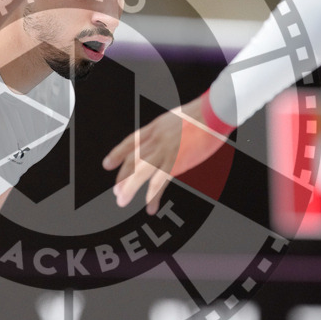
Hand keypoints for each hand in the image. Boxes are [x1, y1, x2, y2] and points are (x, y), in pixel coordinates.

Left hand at [103, 96, 228, 214]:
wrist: (213, 113)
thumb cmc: (203, 115)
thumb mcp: (178, 118)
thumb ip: (169, 130)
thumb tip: (168, 139)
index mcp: (155, 127)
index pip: (131, 142)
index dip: (117, 153)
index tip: (107, 164)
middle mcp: (156, 139)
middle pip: (132, 160)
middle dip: (123, 177)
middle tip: (117, 192)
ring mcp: (165, 151)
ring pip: (140, 172)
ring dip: (129, 188)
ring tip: (122, 201)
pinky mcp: (176, 162)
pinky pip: (160, 183)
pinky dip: (153, 196)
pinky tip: (150, 206)